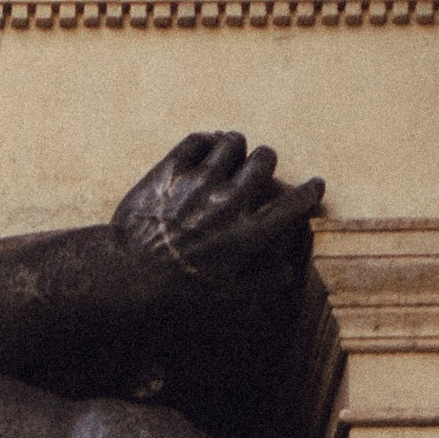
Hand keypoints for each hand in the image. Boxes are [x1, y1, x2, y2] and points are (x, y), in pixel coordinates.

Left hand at [112, 131, 322, 289]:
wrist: (124, 276)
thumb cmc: (174, 293)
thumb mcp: (222, 298)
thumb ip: (259, 283)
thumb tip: (287, 273)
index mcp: (246, 235)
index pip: (291, 205)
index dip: (308, 193)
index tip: (315, 185)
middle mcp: (228, 204)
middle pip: (264, 159)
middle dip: (265, 161)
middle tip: (258, 166)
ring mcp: (199, 183)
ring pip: (233, 142)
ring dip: (235, 146)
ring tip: (229, 154)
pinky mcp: (170, 171)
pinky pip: (197, 140)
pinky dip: (204, 141)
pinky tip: (202, 149)